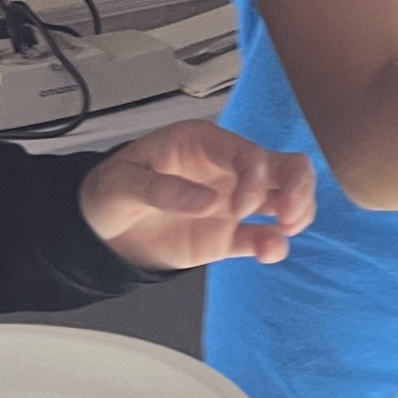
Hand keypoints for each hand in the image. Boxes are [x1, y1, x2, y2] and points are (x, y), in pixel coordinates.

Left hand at [78, 122, 315, 271]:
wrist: (100, 229)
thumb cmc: (111, 190)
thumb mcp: (122, 183)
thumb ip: (162, 189)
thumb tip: (208, 201)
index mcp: (204, 145)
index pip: (248, 152)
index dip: (255, 177)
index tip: (240, 207)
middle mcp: (227, 170)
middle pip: (283, 166)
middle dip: (297, 187)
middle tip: (289, 215)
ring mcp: (232, 203)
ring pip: (285, 197)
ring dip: (298, 211)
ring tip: (285, 233)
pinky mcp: (228, 235)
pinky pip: (262, 236)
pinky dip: (274, 243)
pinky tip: (271, 252)